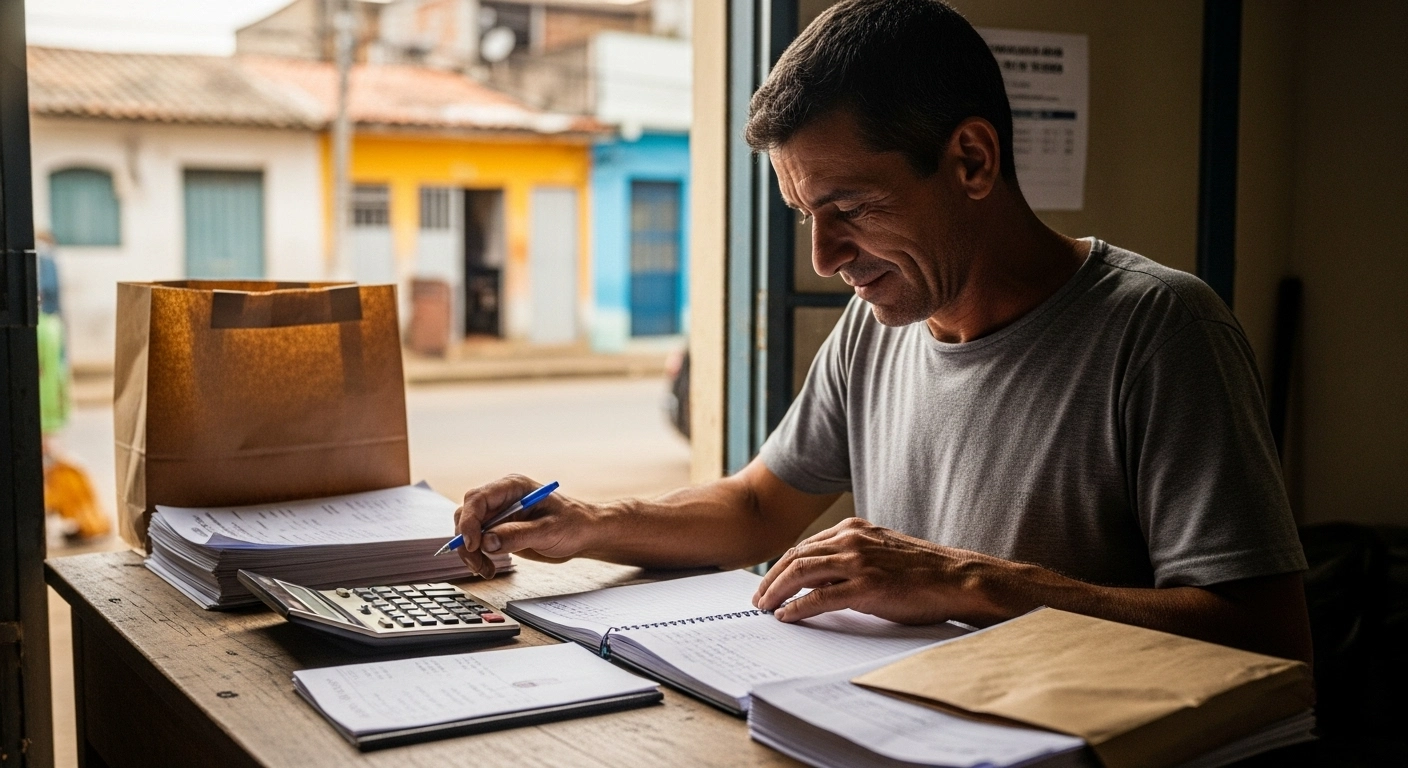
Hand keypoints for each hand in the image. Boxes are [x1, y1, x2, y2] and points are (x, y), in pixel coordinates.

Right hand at [454, 475, 597, 577]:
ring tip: (485, 570)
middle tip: (477, 562)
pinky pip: (477, 542)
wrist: (584, 534)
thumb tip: (487, 542)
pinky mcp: (499, 531)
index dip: (469, 521)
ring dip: (470, 552)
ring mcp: (499, 514)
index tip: (473, 544)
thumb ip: (517, 535)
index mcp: (513, 487)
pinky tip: (488, 568)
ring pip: (469, 530)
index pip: (478, 498)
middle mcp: (502, 498)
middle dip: (466, 540)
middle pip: (467, 514)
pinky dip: (477, 557)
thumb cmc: (574, 524)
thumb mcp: (549, 530)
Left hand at [751, 517, 1022, 625]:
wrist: (956, 578)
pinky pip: (819, 597)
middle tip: (759, 599)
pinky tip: (786, 616)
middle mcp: (851, 540)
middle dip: (771, 579)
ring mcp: (858, 562)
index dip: (781, 565)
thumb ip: (851, 558)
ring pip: (800, 573)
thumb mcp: (881, 552)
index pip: (804, 546)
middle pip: (795, 556)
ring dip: (776, 592)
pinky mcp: (866, 586)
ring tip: (765, 608)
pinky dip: (797, 607)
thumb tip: (820, 579)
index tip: (769, 582)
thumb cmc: (923, 571)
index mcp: (854, 529)